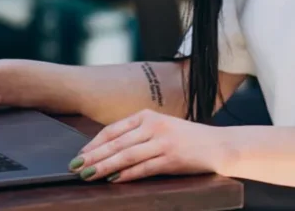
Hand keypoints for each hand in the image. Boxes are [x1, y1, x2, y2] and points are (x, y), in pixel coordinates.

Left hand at [68, 109, 233, 183]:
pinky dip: (126, 175)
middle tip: (75, 167)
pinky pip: (143, 168)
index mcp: (148, 115)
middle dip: (92, 157)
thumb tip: (109, 150)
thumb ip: (138, 134)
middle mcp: (154, 125)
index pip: (113, 130)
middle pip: (115, 143)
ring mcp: (163, 141)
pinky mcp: (171, 158)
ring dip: (104, 167)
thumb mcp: (162, 128)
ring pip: (125, 155)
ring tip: (88, 175)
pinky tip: (113, 180)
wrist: (219, 145)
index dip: (93, 143)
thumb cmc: (188, 139)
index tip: (80, 155)